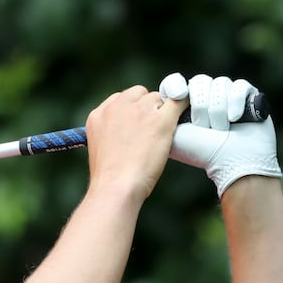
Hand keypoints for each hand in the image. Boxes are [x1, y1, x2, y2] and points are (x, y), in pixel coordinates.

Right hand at [83, 84, 185, 201]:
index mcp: (99, 115)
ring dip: (160, 113)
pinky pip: (178, 100)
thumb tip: (127, 131)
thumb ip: (110, 132)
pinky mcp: (161, 119)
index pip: (120, 99)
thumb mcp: (99, 148)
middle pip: (139, 94)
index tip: (134, 127)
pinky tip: (183, 113)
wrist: (116, 187)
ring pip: (157, 99)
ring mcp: (140, 111)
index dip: (130, 112)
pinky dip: (182, 105)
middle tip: (147, 133)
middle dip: (145, 109)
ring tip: (158, 138)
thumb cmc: (109, 178)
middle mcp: (117, 107)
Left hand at [161, 72, 281, 196]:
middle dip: (201, 106)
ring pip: (220, 83)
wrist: (233, 163)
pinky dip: (237, 102)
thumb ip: (157, 118)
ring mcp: (227, 96)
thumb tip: (149, 101)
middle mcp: (206, 97)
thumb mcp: (172, 136)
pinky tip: (235, 119)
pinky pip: (240, 86)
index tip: (176, 95)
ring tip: (221, 129)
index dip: (175, 85)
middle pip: (199, 81)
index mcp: (185, 105)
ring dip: (219, 109)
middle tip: (204, 127)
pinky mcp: (248, 96)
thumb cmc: (201, 153)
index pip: (175, 82)